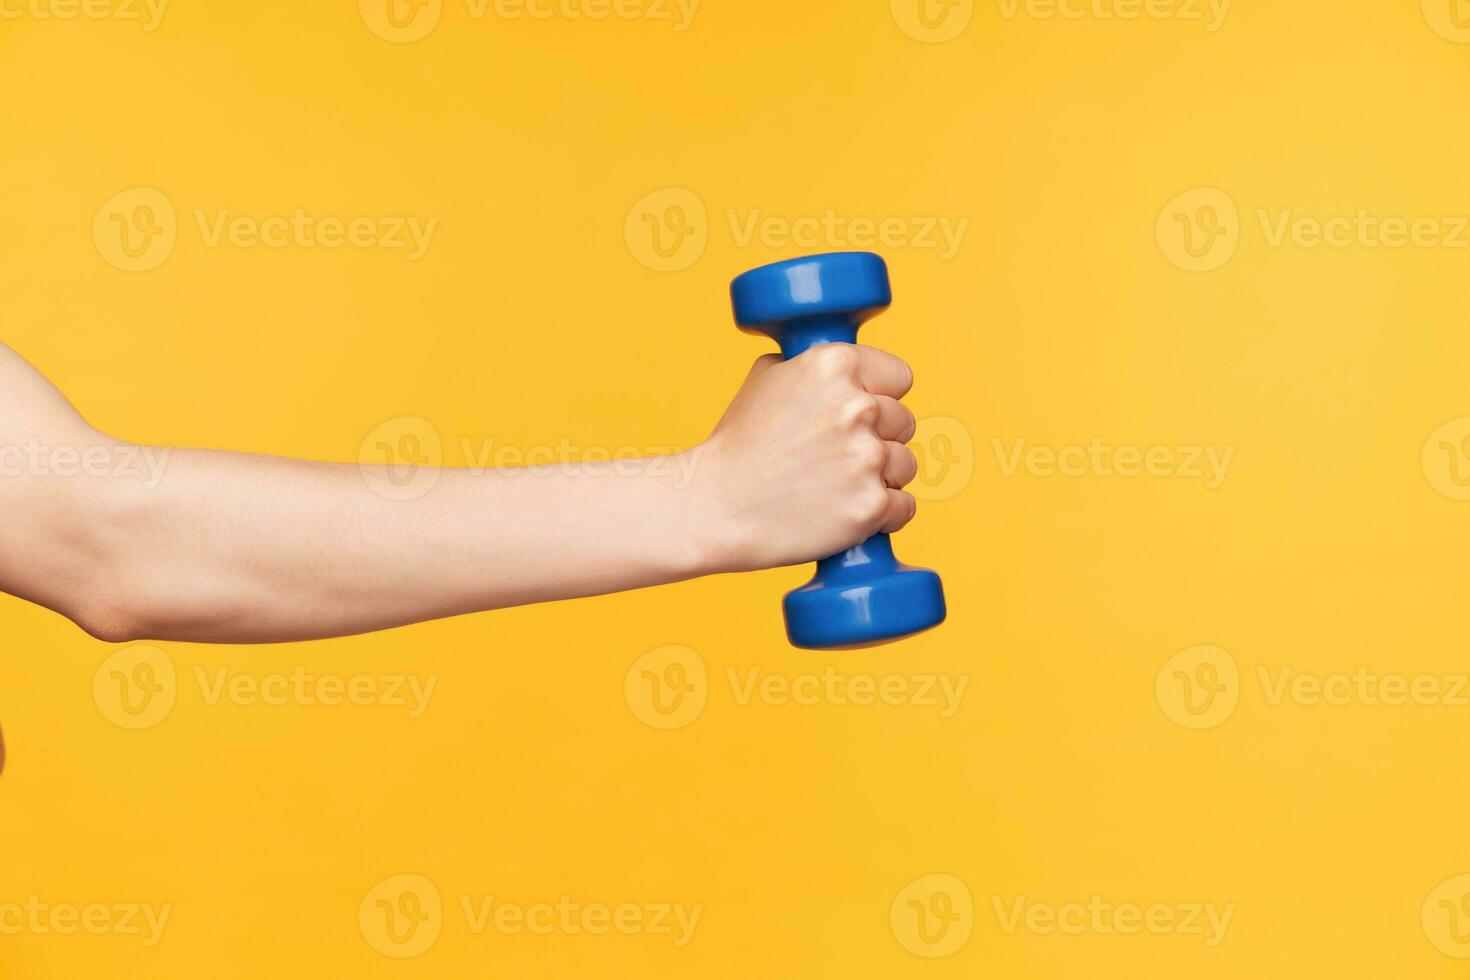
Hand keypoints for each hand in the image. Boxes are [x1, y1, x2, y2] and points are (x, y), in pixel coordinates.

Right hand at [694, 343, 919, 573]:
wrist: (714, 506)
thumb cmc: (737, 446)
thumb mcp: (764, 379)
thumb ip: (810, 367)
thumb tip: (841, 368)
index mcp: (835, 365)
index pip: (899, 376)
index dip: (880, 396)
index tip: (861, 414)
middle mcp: (857, 406)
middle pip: (905, 422)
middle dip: (878, 439)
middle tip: (835, 457)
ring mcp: (866, 457)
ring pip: (905, 465)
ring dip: (880, 478)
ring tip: (835, 486)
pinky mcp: (870, 506)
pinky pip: (903, 507)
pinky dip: (880, 516)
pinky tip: (844, 512)